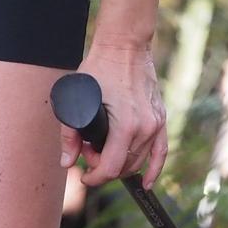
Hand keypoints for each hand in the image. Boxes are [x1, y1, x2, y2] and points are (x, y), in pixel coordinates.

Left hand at [66, 39, 167, 187]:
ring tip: (102, 149)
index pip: (110, 168)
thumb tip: (67, 162)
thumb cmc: (100, 68)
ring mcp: (156, 123)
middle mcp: (145, 128)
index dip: (94, 177)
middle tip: (87, 150)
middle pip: (124, 166)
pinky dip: (153, 168)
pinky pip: (160, 151)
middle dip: (103, 166)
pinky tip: (146, 182)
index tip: (83, 175)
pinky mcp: (160, 118)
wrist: (124, 45)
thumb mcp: (77, 99)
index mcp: (126, 126)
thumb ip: (69, 134)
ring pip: (138, 160)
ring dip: (120, 164)